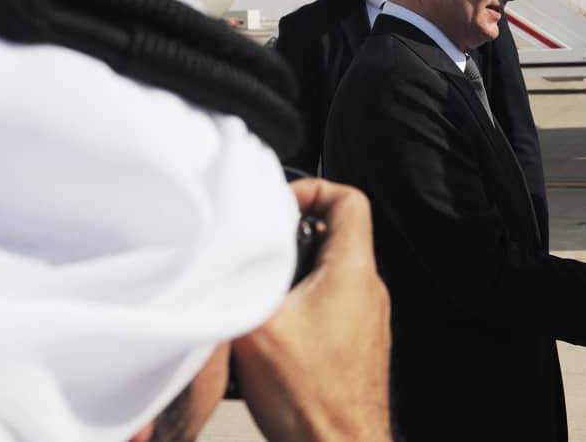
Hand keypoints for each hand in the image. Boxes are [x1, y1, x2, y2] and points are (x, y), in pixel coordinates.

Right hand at [233, 179, 392, 441]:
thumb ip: (239, 284)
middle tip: (255, 254)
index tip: (276, 205)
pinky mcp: (355, 344)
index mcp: (354, 271)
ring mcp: (366, 318)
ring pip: (327, 273)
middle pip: (334, 234)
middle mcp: (368, 288)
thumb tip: (217, 263)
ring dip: (290, 277)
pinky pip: (328, 306)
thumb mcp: (257, 329)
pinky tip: (266, 332)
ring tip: (255, 296)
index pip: (350, 199)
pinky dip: (298, 307)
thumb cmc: (310, 397)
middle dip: (290, 238)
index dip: (313, 189)